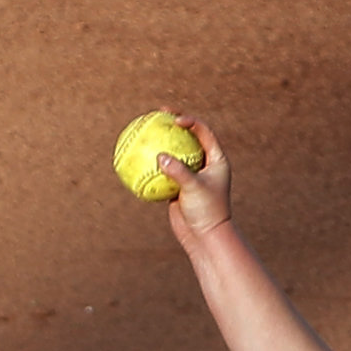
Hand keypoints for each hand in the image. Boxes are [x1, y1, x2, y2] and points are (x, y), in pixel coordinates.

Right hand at [154, 114, 234, 236]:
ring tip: (144, 130)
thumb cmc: (206, 212)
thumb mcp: (194, 189)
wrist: (205, 237)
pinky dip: (150, 166)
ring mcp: (190, 175)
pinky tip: (134, 159)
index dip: (190, 121)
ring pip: (173, 154)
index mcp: (216, 159)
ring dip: (160, 142)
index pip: (203, 132)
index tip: (174, 119)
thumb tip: (159, 156)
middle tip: (158, 113)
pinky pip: (162, 172)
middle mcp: (204, 164)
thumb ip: (178, 171)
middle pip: (188, 136)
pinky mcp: (177, 187)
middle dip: (173, 123)